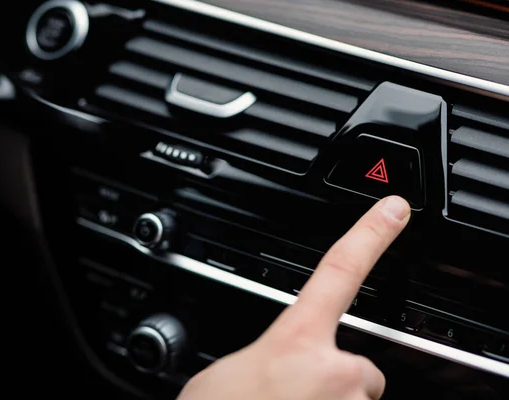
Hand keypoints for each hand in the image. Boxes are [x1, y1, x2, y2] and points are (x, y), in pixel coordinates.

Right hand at [178, 196, 410, 399]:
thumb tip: (277, 367)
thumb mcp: (226, 373)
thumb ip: (263, 358)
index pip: (339, 270)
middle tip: (289, 396)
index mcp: (294, 341)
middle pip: (358, 368)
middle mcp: (333, 372)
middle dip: (334, 381)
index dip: (371, 234)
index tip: (395, 208)